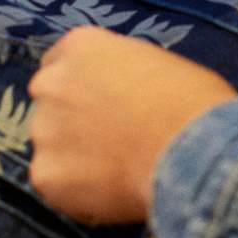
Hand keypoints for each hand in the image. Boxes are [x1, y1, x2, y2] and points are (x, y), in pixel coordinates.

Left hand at [27, 27, 236, 223]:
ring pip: (51, 145)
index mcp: (81, 46)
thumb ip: (124, 73)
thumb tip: (123, 94)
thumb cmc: (192, 101)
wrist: (193, 151)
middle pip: (50, 102)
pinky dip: (76, 191)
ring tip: (114, 169)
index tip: (101, 102)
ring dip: (72, 155)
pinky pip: (55, 183)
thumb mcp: (158, 63)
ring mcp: (44, 129)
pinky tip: (111, 190)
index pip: (60, 62)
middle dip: (72, 118)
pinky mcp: (45, 175)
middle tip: (108, 138)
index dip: (83, 85)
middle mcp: (52, 82)